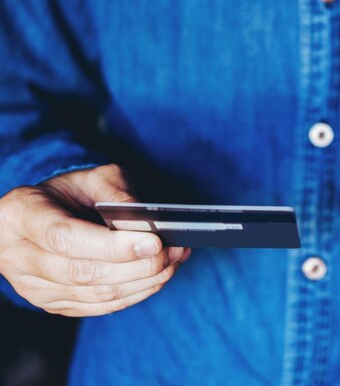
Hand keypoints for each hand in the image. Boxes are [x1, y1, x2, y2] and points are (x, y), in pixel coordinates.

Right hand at [0, 164, 190, 316]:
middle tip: (174, 250)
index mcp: (21, 214)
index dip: (112, 245)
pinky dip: (136, 293)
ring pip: (95, 295)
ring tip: (175, 260)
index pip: (65, 237)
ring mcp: (33, 287)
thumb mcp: (91, 177)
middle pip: (83, 272)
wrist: (45, 215)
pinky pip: (100, 307)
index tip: (153, 242)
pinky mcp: (54, 304)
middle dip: (138, 265)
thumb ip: (117, 193)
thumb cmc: (70, 192)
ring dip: (144, 281)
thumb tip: (147, 223)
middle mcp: (18, 255)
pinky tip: (159, 276)